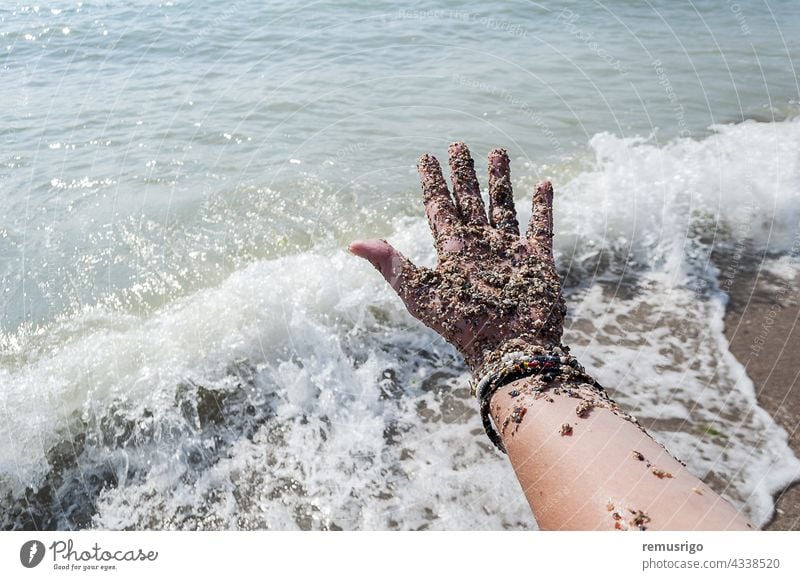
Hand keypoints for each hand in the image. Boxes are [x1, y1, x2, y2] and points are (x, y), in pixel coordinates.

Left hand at [349, 142, 565, 372]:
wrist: (507, 351)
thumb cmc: (461, 325)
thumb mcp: (419, 292)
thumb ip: (391, 264)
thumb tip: (351, 243)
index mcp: (452, 252)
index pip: (439, 209)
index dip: (432, 183)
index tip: (425, 157)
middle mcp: (479, 247)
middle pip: (470, 202)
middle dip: (464, 174)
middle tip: (458, 144)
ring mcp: (508, 252)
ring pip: (503, 207)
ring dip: (500, 180)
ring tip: (498, 151)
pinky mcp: (537, 261)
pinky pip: (542, 227)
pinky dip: (544, 207)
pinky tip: (544, 184)